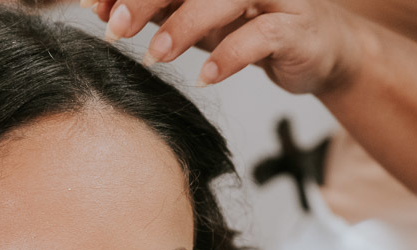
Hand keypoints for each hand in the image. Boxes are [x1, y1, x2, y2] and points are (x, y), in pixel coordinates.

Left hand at [89, 0, 366, 96]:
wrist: (321, 51)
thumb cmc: (254, 29)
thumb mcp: (200, 19)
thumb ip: (161, 11)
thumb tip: (102, 9)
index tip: (96, 5)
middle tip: (116, 26)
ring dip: (185, 25)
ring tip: (156, 55)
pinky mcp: (297, 27)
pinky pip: (261, 37)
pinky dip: (229, 57)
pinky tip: (205, 76)